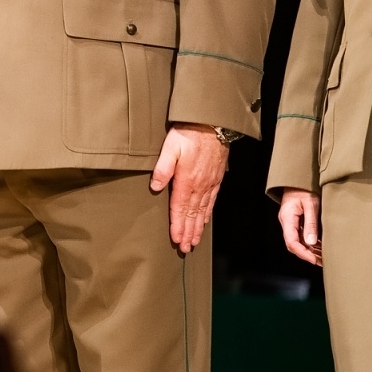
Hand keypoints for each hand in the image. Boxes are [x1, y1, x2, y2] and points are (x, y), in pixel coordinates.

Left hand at [149, 123, 227, 252]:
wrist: (212, 123)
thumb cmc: (188, 133)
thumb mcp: (170, 147)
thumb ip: (163, 167)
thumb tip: (155, 186)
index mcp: (186, 180)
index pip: (180, 209)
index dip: (178, 226)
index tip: (176, 240)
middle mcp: (199, 185)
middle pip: (192, 214)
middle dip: (188, 232)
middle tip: (186, 248)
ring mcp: (209, 183)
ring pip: (203, 211)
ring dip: (198, 227)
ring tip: (194, 241)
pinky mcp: (216, 178)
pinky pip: (211, 201)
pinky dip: (207, 214)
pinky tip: (205, 221)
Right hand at [277, 188, 322, 265]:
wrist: (298, 178)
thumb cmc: (304, 188)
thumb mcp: (311, 204)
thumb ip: (311, 223)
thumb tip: (311, 243)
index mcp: (287, 218)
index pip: (292, 242)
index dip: (303, 253)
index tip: (315, 260)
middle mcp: (286, 222)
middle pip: (294, 244)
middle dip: (307, 254)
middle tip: (322, 261)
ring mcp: (290, 222)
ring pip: (298, 241)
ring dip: (310, 250)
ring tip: (324, 257)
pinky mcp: (295, 221)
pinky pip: (301, 236)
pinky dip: (310, 243)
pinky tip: (320, 247)